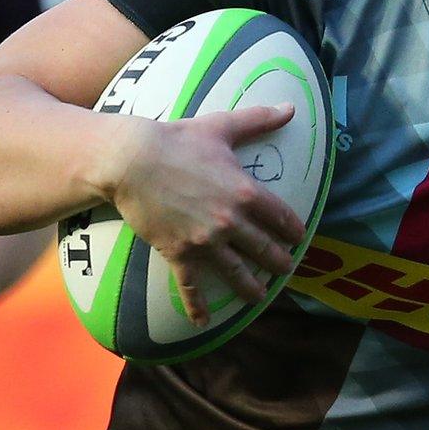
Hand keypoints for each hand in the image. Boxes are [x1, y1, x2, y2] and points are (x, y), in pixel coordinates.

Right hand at [98, 104, 306, 325]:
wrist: (129, 160)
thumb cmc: (177, 140)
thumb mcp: (222, 127)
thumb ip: (259, 120)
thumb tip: (291, 107)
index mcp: (246, 192)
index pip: (281, 218)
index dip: (293, 229)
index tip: (299, 237)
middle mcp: (231, 222)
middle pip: (265, 250)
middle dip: (279, 262)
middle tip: (288, 270)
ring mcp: (205, 241)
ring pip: (236, 272)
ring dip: (250, 288)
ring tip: (259, 297)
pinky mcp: (178, 253)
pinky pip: (191, 285)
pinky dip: (197, 305)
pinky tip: (202, 322)